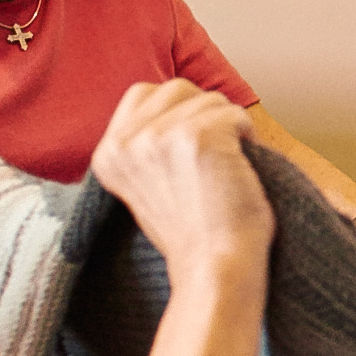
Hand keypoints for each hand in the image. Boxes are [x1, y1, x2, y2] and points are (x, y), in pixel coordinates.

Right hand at [93, 82, 273, 285]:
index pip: (142, 93)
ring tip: (228, 167)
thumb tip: (171, 103)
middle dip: (205, 112)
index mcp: (107, 153)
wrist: (214, 266)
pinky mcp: (197, 137)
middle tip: (216, 153)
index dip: (177, 110)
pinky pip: (235, 113)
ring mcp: (159, 137)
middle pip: (177, 88)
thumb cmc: (192, 232)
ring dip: (229, 126)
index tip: (192, 145)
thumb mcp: (145, 184)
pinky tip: (242, 168)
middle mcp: (126, 142)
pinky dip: (248, 136)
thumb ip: (144, 146)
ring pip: (210, 99)